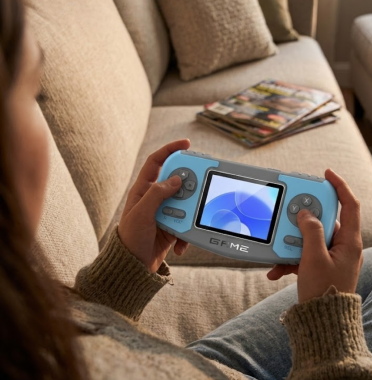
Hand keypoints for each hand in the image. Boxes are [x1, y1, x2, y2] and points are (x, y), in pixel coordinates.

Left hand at [118, 139, 190, 272]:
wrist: (132, 269)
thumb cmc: (130, 240)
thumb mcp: (141, 214)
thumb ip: (157, 194)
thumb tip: (176, 179)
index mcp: (143, 190)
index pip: (156, 162)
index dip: (170, 149)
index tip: (186, 144)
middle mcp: (154, 198)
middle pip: (176, 181)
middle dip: (188, 184)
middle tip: (199, 184)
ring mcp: (164, 212)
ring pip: (185, 201)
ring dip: (189, 212)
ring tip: (185, 222)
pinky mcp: (172, 226)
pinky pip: (186, 222)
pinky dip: (187, 232)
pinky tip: (180, 245)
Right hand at [267, 169, 362, 302]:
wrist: (322, 323)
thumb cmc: (325, 291)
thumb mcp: (314, 257)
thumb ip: (310, 230)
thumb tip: (306, 213)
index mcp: (349, 241)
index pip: (350, 205)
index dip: (340, 185)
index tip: (326, 173)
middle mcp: (342, 246)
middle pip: (323, 220)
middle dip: (302, 220)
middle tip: (290, 216)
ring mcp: (331, 256)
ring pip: (309, 238)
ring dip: (291, 243)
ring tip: (280, 252)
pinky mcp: (320, 265)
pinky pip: (303, 254)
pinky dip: (289, 259)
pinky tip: (276, 270)